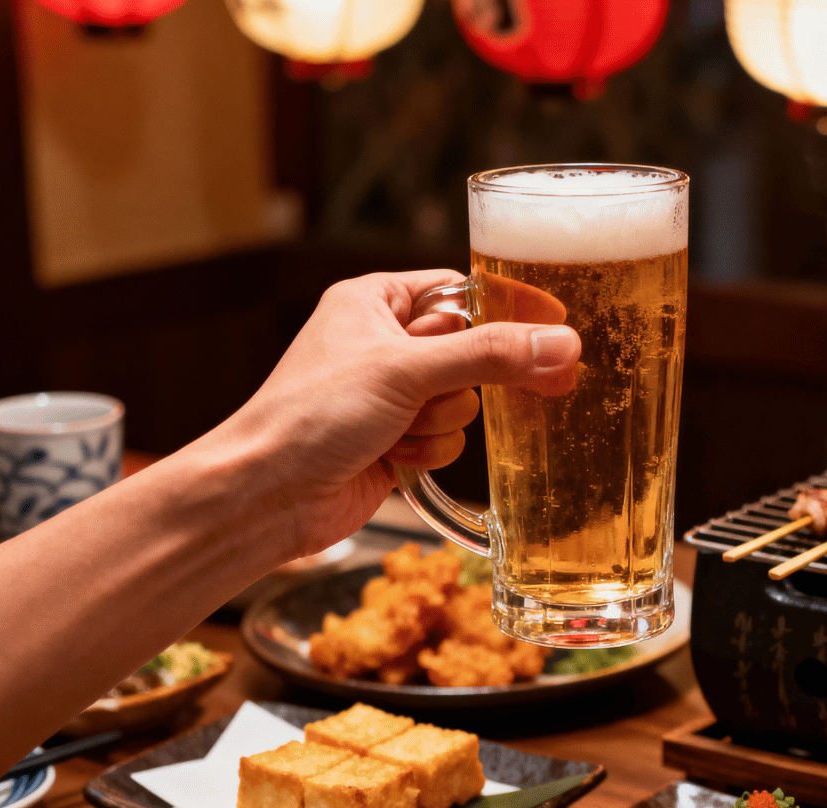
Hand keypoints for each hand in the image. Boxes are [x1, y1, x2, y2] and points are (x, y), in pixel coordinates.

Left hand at [208, 270, 578, 560]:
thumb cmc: (309, 416)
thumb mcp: (405, 370)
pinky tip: (394, 458)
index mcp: (374, 301)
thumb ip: (489, 355)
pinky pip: (447, 439)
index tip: (555, 325)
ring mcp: (390, 397)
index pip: (461, 292)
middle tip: (534, 383)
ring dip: (441, 422)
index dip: (508, 309)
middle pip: (472, 350)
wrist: (266, 496)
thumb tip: (561, 344)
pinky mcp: (396, 442)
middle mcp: (383, 344)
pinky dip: (429, 451)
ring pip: (463, 401)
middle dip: (467, 380)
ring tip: (399, 430)